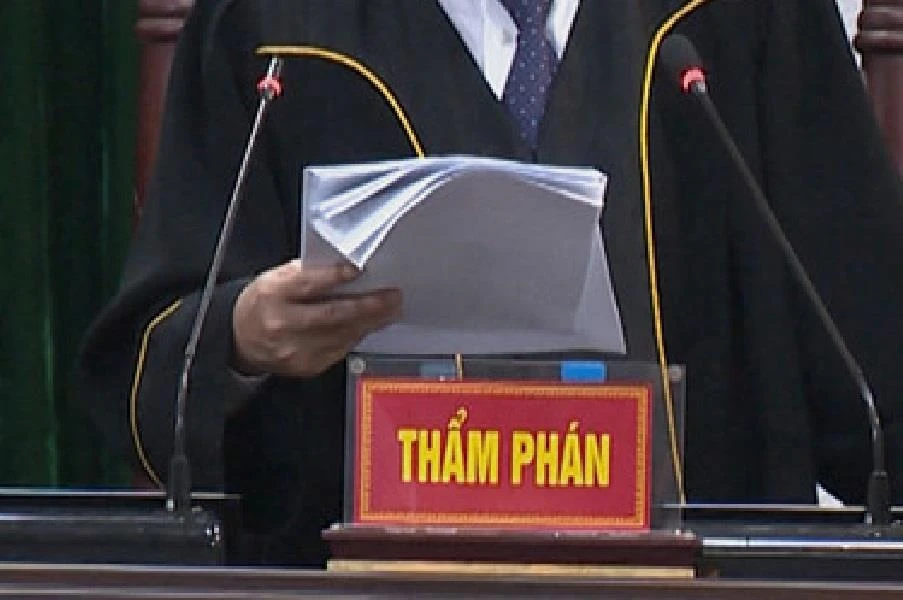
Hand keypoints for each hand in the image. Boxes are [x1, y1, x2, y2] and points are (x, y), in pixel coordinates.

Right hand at [232, 260, 401, 376]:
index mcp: (273, 294)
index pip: (307, 284)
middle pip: (332, 315)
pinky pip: (340, 349)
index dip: (335, 276)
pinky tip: (369, 325)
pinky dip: (357, 335)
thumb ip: (308, 273)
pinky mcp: (306, 366)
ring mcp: (294, 350)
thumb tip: (346, 268)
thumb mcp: (275, 278)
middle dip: (368, 306)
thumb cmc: (263, 303)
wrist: (240, 340)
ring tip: (390, 309)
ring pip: (342, 334)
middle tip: (392, 296)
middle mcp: (283, 324)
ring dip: (370, 321)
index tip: (360, 269)